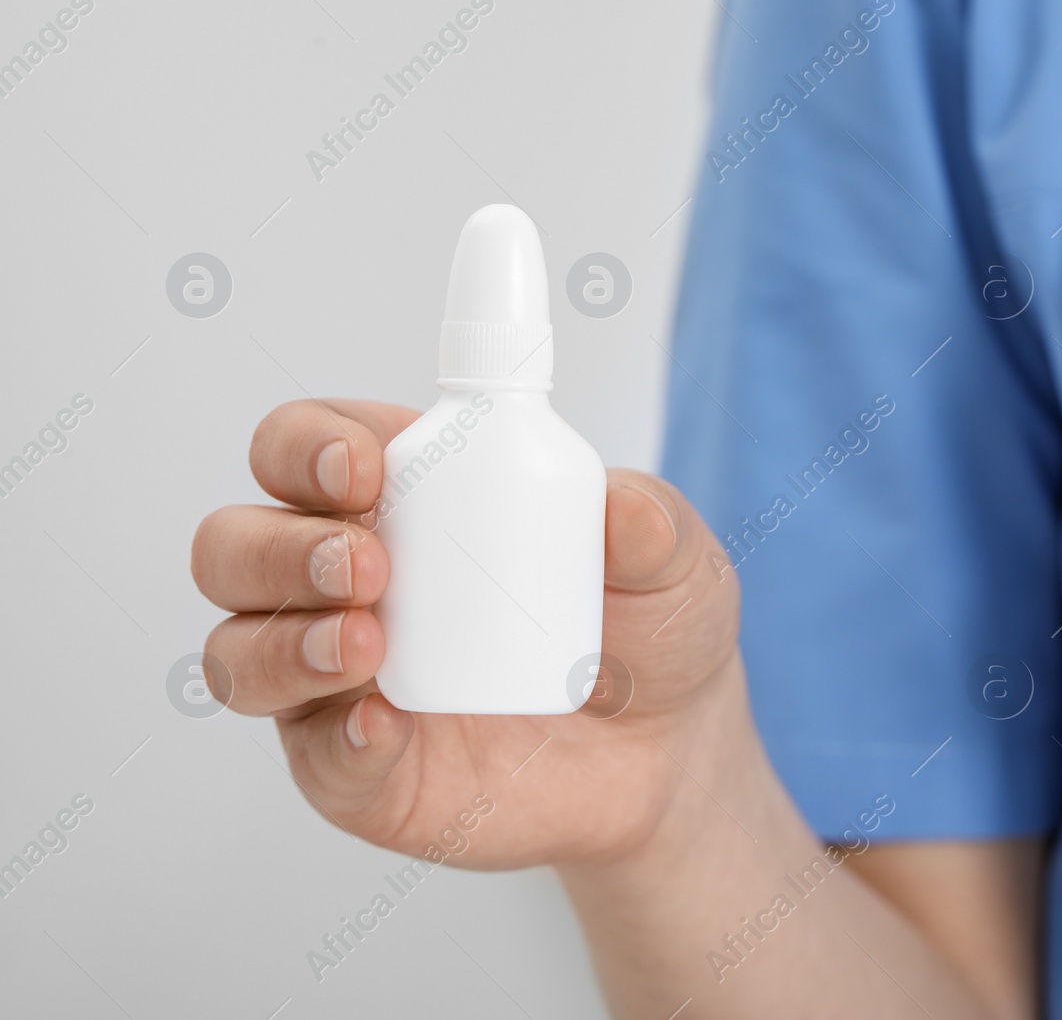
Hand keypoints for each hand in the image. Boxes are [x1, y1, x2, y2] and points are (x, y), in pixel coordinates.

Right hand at [191, 398, 742, 869]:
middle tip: (370, 564)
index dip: (306, 443)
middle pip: (235, 544)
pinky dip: (335, 738)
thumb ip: (653, 524)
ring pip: (239, 650)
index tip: (364, 465)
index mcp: (407, 496)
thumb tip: (622, 508)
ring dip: (283, 641)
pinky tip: (383, 725)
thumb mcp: (674, 562)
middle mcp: (346, 581)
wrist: (671, 753)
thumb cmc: (650, 627)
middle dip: (280, 547)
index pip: (303, 445)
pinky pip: (311, 754)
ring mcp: (340, 678)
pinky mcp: (359, 768)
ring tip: (369, 643)